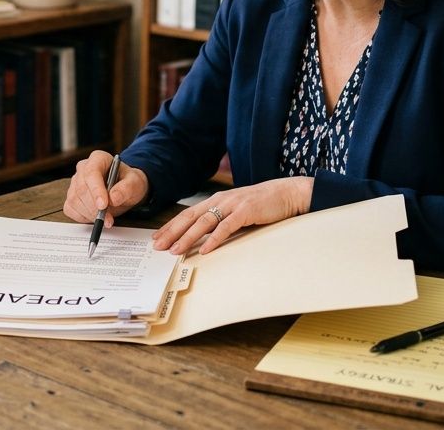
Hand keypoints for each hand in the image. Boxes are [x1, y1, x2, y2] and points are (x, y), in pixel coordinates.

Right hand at [63, 150, 149, 227]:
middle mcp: (83, 168)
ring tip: (106, 217)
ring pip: (75, 200)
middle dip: (94, 207)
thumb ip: (126, 189)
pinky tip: (95, 216)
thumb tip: (113, 198)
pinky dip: (83, 216)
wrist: (125, 189)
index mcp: (99, 158)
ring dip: (90, 214)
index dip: (96, 190)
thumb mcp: (135, 183)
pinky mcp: (72, 196)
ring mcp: (75, 182)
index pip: (91, 172)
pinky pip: (71, 208)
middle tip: (108, 218)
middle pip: (82, 188)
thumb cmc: (128, 182)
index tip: (103, 205)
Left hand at [153, 177, 312, 255]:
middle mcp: (220, 200)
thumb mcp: (235, 209)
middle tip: (157, 246)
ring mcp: (232, 205)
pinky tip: (204, 249)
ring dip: (187, 237)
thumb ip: (220, 218)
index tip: (157, 237)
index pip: (187, 214)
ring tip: (175, 250)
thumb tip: (202, 236)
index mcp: (216, 200)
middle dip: (172, 232)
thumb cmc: (261, 203)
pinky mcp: (245, 212)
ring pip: (204, 223)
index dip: (171, 226)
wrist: (286, 193)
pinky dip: (213, 239)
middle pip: (190, 217)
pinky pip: (226, 227)